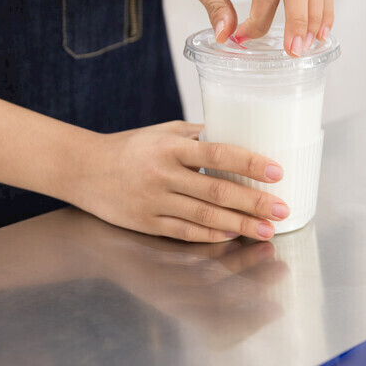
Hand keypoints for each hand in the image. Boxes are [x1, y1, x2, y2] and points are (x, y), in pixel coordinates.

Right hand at [65, 121, 289, 242]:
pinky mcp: (146, 223)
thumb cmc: (128, 147)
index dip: (249, 163)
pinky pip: (185, 232)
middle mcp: (163, 174)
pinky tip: (232, 235)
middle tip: (282, 209)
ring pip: (205, 216)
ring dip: (240, 224)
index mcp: (170, 146)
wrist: (82, 169)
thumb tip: (235, 134)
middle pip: (217, 191)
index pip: (217, 154)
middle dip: (254, 202)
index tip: (276, 172)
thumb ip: (196, 135)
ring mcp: (154, 202)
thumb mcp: (161, 131)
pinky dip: (211, 234)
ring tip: (267, 230)